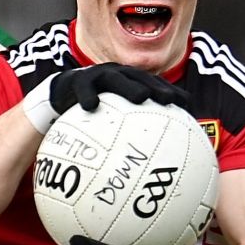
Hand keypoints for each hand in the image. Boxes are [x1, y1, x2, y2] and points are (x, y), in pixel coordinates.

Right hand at [20, 64, 185, 132]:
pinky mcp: (75, 81)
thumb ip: (125, 137)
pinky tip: (91, 107)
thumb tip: (146, 168)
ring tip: (140, 98)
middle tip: (169, 100)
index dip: (170, 93)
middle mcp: (115, 78)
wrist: (56, 99)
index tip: (187, 105)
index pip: (154, 87)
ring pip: (115, 79)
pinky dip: (87, 97)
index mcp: (127, 85)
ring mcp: (96, 77)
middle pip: (140, 80)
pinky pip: (82, 89)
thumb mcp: (107, 125)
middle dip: (156, 88)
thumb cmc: (87, 117)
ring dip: (129, 87)